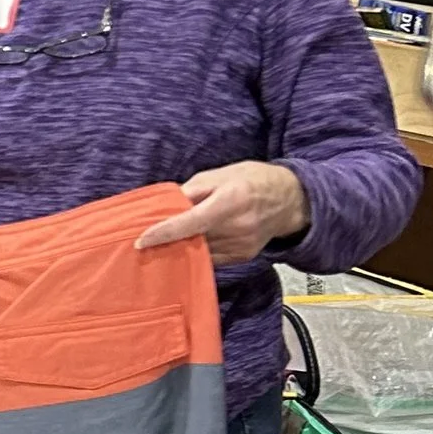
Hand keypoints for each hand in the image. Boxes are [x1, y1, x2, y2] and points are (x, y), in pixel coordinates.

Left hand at [136, 160, 308, 263]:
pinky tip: (190, 243)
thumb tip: (165, 205)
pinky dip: (197, 251)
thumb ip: (192, 190)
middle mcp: (236, 227)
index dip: (163, 233)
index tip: (141, 241)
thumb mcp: (221, 174)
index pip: (189, 222)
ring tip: (167, 239)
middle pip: (192, 239)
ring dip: (181, 246)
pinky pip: (211, 258)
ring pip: (200, 251)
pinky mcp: (242, 257)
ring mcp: (241, 246)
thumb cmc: (254, 180)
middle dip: (168, 239)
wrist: (291, 200)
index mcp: (229, 201)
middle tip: (146, 237)